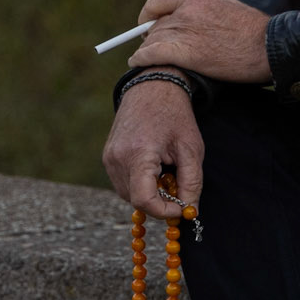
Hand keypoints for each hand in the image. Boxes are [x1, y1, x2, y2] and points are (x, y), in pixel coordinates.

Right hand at [103, 80, 205, 221]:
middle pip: (137, 200)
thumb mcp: (191, 149)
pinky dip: (140, 184)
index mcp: (138, 154)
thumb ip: (191, 183)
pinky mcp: (107, 157)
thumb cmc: (175, 116)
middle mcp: (117, 158)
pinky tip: (153, 166)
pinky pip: (123, 183)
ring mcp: (109, 158)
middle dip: (159, 202)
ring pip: (129, 194)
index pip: (145, 201)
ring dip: (149, 193)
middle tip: (177, 185)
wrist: (152, 87)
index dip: (165, 212)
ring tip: (165, 171)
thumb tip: (189, 211)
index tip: (182, 208)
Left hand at [129, 0, 269, 82]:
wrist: (268, 48)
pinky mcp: (184, 53)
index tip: (148, 23)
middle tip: (150, 46)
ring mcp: (185, 32)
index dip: (149, 15)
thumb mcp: (236, 8)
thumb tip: (216, 9)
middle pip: (156, 24)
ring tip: (141, 59)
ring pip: (153, 40)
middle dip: (151, 37)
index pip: (160, 2)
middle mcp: (187, 11)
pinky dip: (141, 59)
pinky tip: (136, 64)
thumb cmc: (259, 32)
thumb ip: (218, 7)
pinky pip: (152, 54)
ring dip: (146, 51)